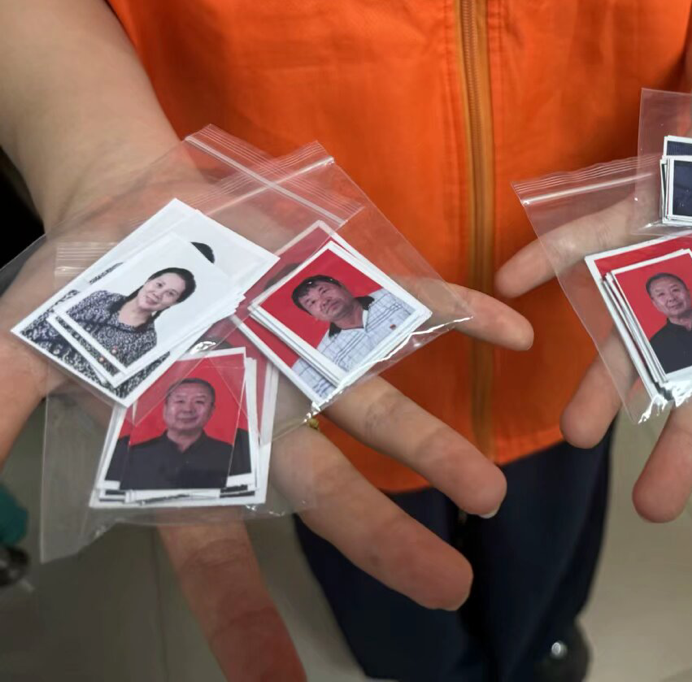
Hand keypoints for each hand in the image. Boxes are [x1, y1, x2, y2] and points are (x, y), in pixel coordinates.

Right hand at [0, 173, 533, 679]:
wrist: (131, 202)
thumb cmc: (83, 286)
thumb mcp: (18, 349)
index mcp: (195, 439)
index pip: (217, 549)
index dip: (243, 618)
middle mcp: (267, 409)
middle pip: (329, 491)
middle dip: (385, 539)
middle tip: (449, 588)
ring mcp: (309, 350)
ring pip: (382, 410)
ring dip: (438, 446)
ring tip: (490, 492)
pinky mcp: (337, 287)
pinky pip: (412, 304)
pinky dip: (462, 315)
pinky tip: (514, 337)